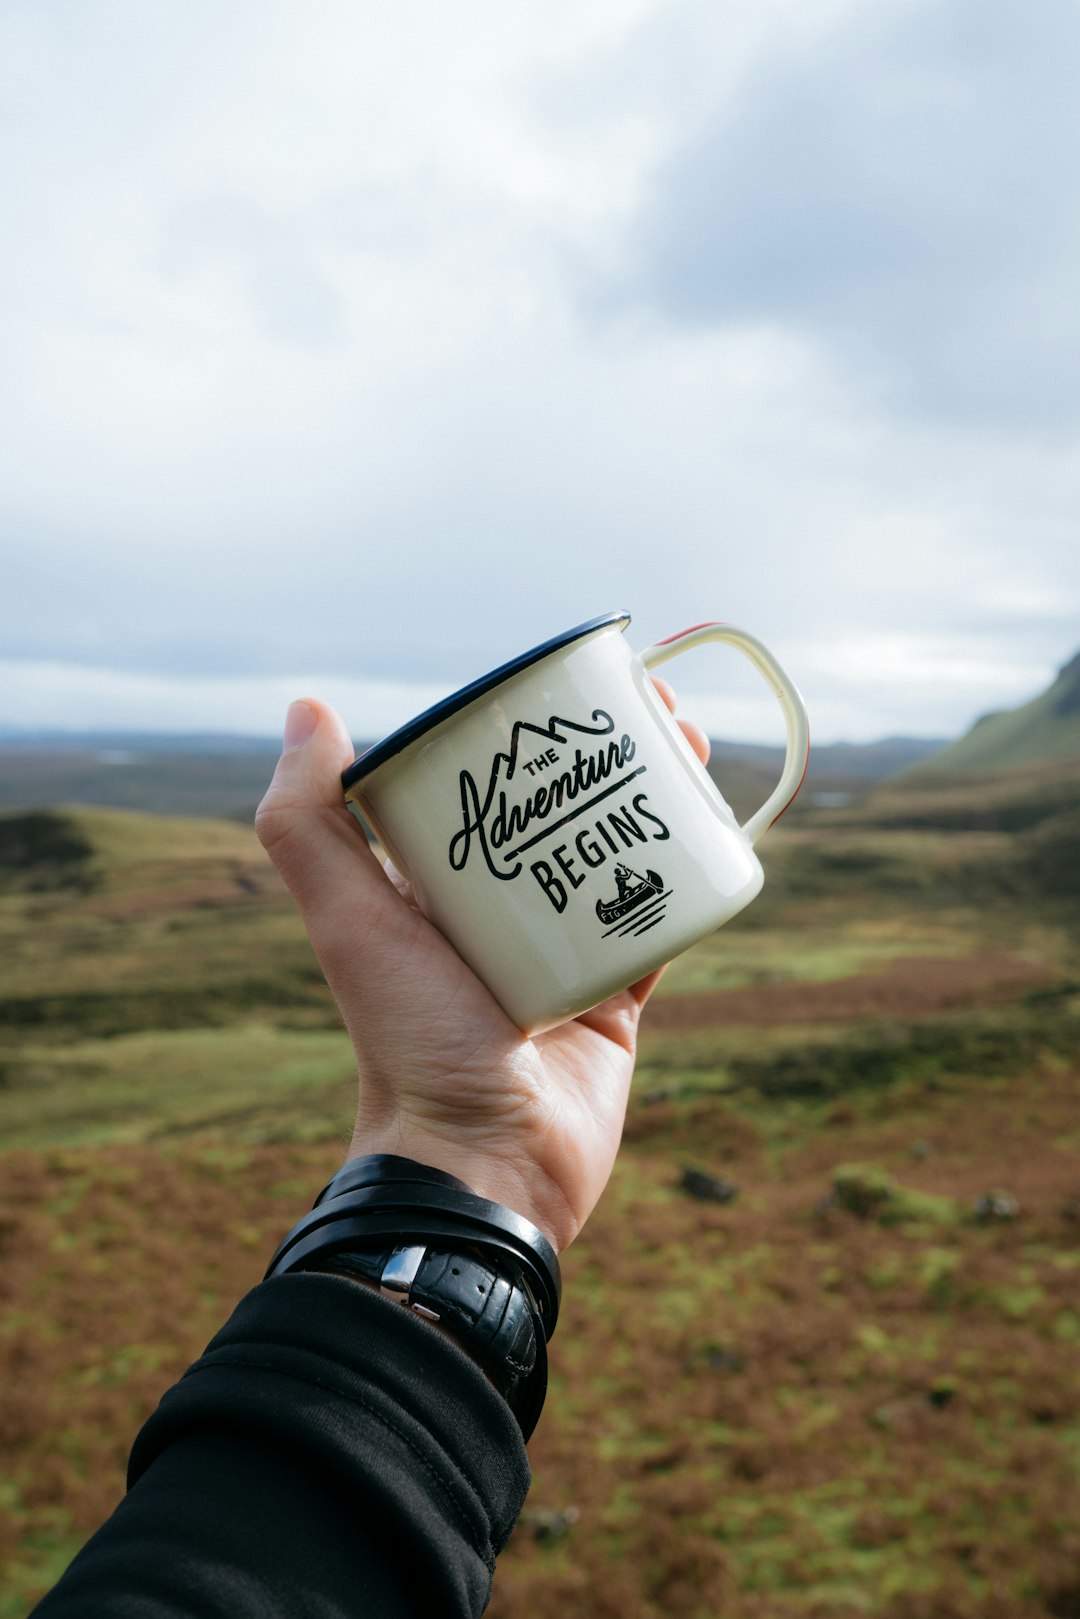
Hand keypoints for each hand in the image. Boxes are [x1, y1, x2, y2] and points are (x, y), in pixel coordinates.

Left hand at [255, 690, 708, 1252]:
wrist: (485, 1162)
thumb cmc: (409, 1039)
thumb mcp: (349, 921)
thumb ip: (308, 825)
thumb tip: (307, 708)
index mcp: (434, 889)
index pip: (487, 784)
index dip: (533, 729)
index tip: (576, 686)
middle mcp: (496, 914)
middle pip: (566, 809)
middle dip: (614, 752)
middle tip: (660, 710)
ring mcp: (560, 953)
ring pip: (620, 854)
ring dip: (661, 799)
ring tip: (696, 753)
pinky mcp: (616, 996)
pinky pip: (659, 923)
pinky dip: (686, 880)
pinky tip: (716, 830)